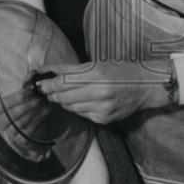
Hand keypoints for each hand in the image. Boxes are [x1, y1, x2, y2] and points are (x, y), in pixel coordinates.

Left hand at [36, 59, 171, 123]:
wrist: (145, 87)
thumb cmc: (120, 71)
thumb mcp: (96, 64)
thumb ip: (71, 70)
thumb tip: (48, 72)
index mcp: (96, 74)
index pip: (63, 81)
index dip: (48, 84)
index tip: (38, 84)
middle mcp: (99, 92)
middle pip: (63, 96)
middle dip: (52, 93)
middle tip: (46, 90)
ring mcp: (101, 108)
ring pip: (70, 107)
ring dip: (63, 102)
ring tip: (63, 95)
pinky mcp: (103, 119)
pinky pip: (81, 114)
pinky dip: (76, 108)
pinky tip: (81, 102)